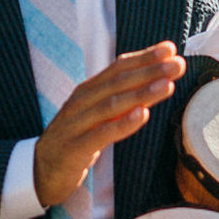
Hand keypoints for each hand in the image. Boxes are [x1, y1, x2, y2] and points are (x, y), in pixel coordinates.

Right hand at [33, 44, 184, 206]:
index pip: (118, 67)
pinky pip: (102, 134)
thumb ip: (119, 97)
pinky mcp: (75, 147)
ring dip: (141, 93)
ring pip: (112, 104)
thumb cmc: (76, 138)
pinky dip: (123, 124)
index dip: (144, 57)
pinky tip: (142, 115)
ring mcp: (77, 123)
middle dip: (149, 71)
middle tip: (177, 64)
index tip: (170, 48)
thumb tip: (154, 80)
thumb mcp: (97, 114)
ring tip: (166, 85)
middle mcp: (82, 101)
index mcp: (88, 90)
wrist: (41, 170)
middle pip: (118, 82)